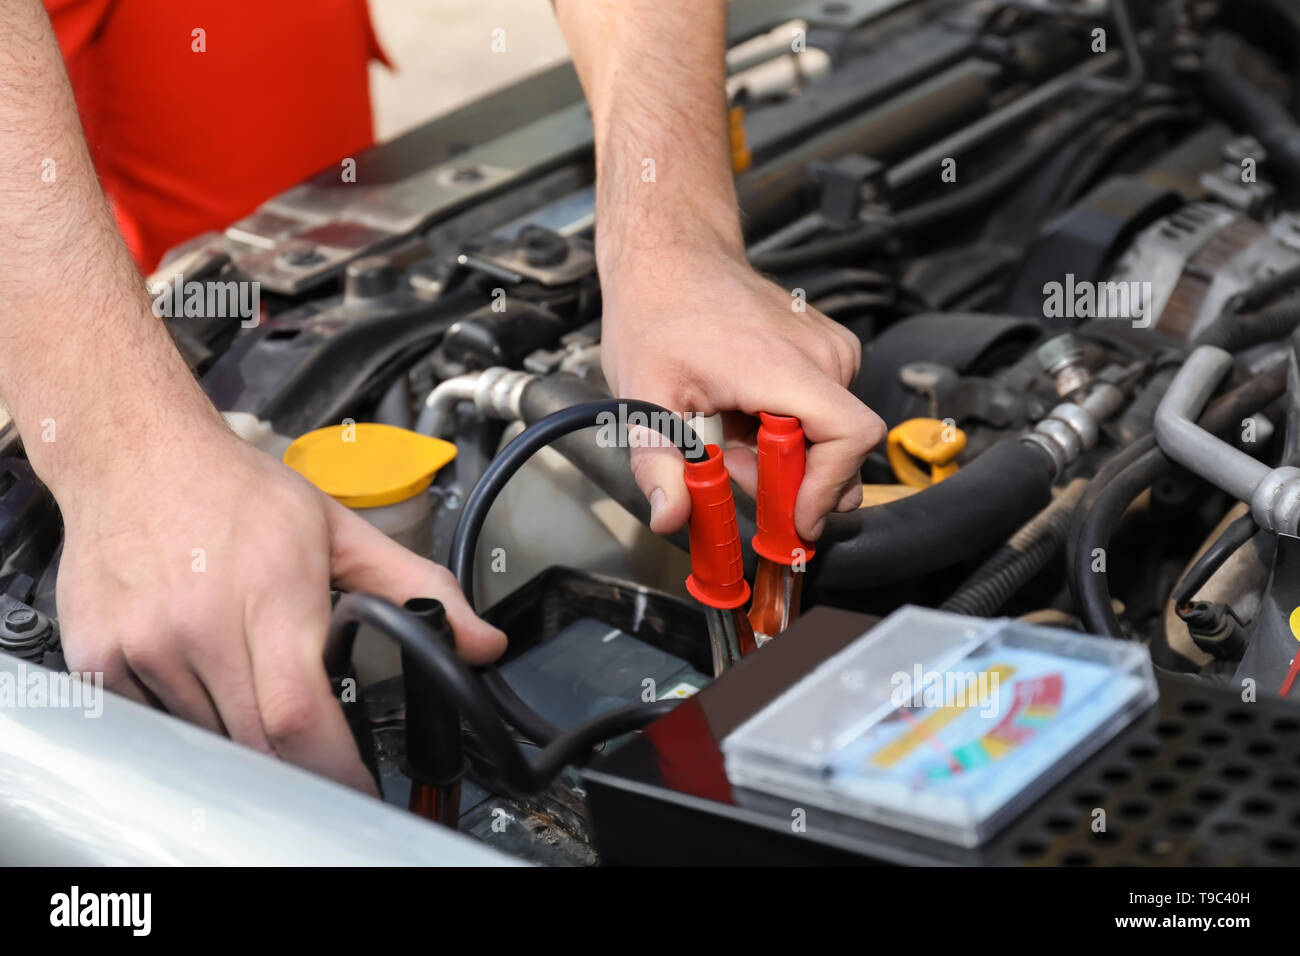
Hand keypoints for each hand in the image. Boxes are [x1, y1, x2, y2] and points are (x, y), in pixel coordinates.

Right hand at [53, 416, 505, 792]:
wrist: (134, 454)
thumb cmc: (235, 491)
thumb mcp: (339, 528)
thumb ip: (418, 587)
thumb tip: (482, 641)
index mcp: (271, 592)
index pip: (298, 713)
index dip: (333, 767)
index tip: (358, 786)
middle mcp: (200, 623)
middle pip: (255, 742)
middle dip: (295, 761)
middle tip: (317, 747)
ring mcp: (143, 644)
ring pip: (207, 739)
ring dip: (241, 736)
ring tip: (251, 684)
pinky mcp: (97, 658)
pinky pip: (152, 726)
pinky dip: (186, 722)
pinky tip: (201, 679)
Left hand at [600, 240, 885, 540]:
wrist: (672, 254)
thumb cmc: (657, 311)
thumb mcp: (643, 395)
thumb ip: (658, 462)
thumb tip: (670, 516)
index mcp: (784, 366)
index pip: (851, 438)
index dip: (829, 488)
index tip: (797, 518)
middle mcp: (822, 355)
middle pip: (842, 448)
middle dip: (794, 481)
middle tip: (735, 473)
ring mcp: (830, 349)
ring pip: (830, 434)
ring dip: (784, 456)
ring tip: (731, 436)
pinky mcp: (827, 349)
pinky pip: (823, 411)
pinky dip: (787, 431)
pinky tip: (744, 416)